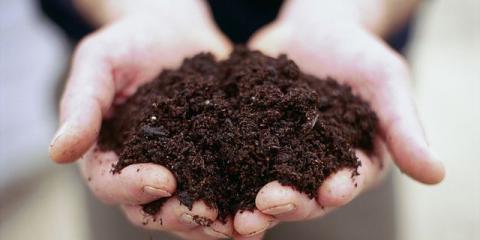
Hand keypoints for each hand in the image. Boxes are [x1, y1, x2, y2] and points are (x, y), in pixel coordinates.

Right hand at [49, 1, 234, 238]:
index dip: (134, 188)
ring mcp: (182, 170)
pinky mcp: (215, 162)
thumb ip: (81, 105)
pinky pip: (226, 190)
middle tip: (206, 211)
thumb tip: (57, 153)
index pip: (111, 184)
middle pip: (154, 210)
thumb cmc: (130, 42)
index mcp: (110, 155)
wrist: (174, 29)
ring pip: (192, 211)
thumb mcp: (100, 64)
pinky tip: (264, 206)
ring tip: (240, 223)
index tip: (163, 179)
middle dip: (180, 214)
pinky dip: (241, 203)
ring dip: (215, 223)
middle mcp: (144, 171)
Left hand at [232, 0, 445, 236]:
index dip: (336, 191)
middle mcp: (312, 169)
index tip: (326, 193)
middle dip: (283, 204)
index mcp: (350, 162)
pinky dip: (216, 170)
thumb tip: (439, 175)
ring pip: (259, 185)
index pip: (345, 184)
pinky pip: (231, 157)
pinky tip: (198, 176)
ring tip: (227, 214)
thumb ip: (404, 127)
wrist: (315, 28)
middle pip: (298, 194)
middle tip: (261, 210)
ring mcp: (276, 157)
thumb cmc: (357, 52)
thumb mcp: (385, 82)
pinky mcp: (247, 140)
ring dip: (243, 203)